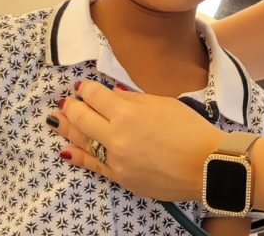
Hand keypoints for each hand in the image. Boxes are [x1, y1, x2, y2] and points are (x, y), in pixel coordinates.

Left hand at [48, 81, 223, 200]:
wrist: (206, 166)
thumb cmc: (191, 130)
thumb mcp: (164, 104)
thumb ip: (133, 98)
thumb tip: (111, 92)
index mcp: (128, 114)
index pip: (96, 97)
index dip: (86, 89)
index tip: (82, 86)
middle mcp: (116, 137)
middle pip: (84, 118)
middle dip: (73, 107)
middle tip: (66, 101)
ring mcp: (116, 160)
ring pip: (84, 142)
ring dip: (69, 129)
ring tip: (57, 121)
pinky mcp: (121, 178)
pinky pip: (93, 165)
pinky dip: (78, 156)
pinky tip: (66, 150)